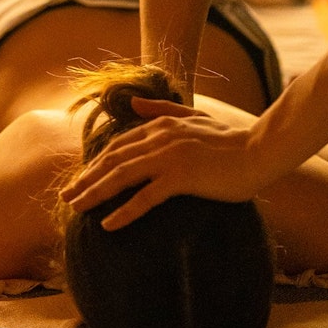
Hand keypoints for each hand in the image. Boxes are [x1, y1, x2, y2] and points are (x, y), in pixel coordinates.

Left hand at [59, 97, 265, 230]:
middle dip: (86, 178)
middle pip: (112, 160)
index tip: (82, 178)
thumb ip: (160, 109)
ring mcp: (169, 157)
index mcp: (160, 125)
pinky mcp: (182, 177)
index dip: (97, 162)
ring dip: (94, 192)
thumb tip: (132, 103)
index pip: (118, 145)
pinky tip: (108, 224)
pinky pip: (145, 197)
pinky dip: (124, 211)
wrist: (261, 150)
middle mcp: (159, 138)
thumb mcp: (193, 117)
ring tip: (76, 208)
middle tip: (66, 195)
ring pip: (121, 176)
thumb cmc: (231, 139)